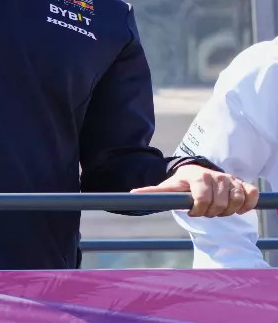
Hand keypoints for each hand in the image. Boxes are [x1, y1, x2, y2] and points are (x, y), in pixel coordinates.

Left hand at [132, 164, 259, 216]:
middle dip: (211, 213)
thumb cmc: (183, 182)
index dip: (198, 211)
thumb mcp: (169, 186)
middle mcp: (217, 176)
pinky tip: (237, 208)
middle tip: (205, 212)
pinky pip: (251, 195)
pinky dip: (246, 204)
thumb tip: (133, 194)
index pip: (203, 200)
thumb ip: (154, 191)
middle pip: (220, 205)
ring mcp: (231, 179)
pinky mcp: (243, 183)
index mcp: (199, 177)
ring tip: (217, 210)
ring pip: (236, 201)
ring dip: (227, 211)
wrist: (198, 172)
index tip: (192, 212)